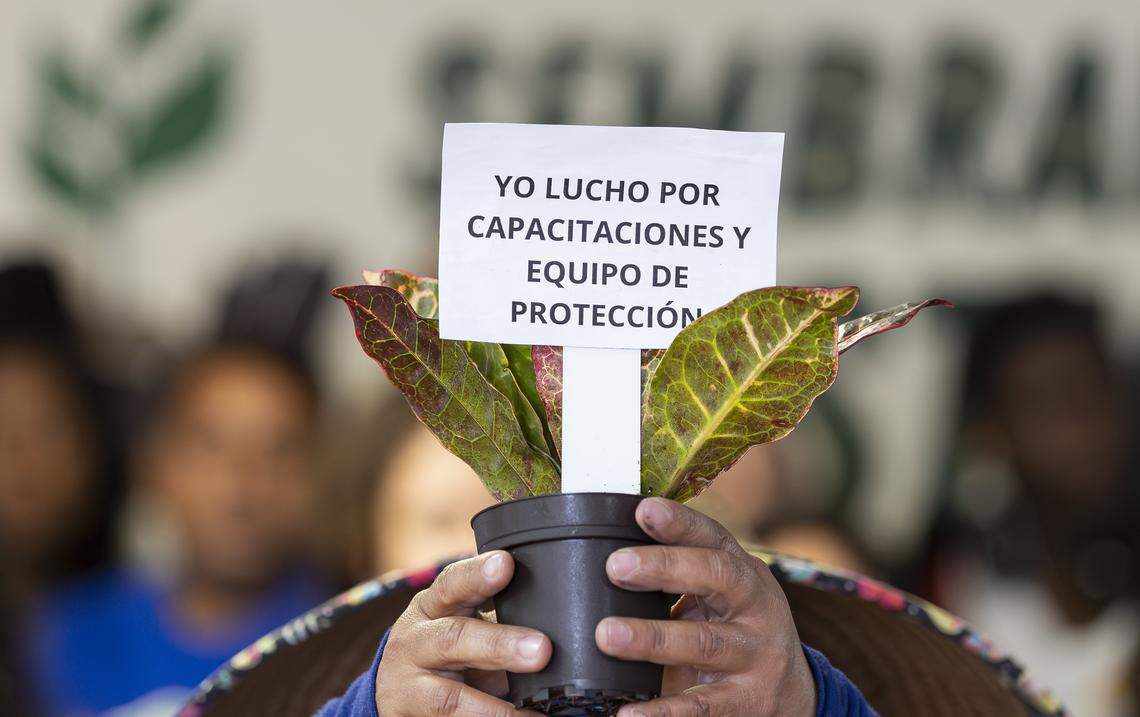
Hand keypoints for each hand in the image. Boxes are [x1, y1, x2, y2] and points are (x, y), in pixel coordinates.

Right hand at [376, 551, 550, 715]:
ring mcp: (407, 685)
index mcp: (432, 607)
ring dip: (494, 708)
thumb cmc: (444, 650)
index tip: (506, 564)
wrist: (395, 692)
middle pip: (454, 639)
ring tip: (534, 715)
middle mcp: (415, 642)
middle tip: (542, 650)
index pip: (452, 584)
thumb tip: (558, 624)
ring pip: (450, 697)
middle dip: (499, 645)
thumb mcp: (462, 623)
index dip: (477, 574)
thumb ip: (496, 619)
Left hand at [595, 498, 815, 716]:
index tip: (644, 510)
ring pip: (704, 643)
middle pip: (715, 578)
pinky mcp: (745, 703)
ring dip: (653, 638)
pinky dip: (663, 712)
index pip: (714, 539)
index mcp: (743, 573)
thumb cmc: (739, 631)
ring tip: (607, 635)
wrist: (794, 694)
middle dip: (664, 568)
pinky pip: (701, 707)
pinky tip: (628, 712)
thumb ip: (683, 576)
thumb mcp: (723, 596)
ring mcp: (754, 657)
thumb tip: (611, 553)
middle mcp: (756, 608)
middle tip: (616, 565)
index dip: (681, 523)